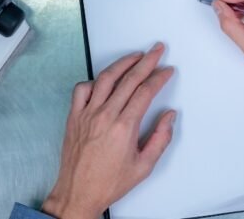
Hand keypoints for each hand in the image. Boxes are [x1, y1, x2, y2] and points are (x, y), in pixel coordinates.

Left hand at [42, 44, 175, 218]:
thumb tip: (169, 117)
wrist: (78, 193)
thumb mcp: (144, 166)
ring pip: (106, 78)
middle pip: (129, 79)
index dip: (159, 77)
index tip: (166, 71)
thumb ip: (160, 138)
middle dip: (146, 61)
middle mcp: (105, 116)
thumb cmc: (107, 183)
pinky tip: (103, 79)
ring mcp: (87, 114)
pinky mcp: (74, 117)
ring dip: (122, 63)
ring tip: (134, 55)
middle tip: (156, 51)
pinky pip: (82, 89)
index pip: (145, 91)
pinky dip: (93, 80)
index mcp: (124, 127)